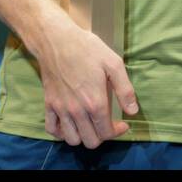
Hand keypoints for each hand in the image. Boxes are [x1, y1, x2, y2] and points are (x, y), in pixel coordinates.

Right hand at [34, 11, 139, 147]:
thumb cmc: (88, 49)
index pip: (106, 132)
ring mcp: (61, 109)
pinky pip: (52, 130)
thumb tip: (133, 111)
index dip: (118, 131)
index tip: (123, 123)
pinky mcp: (48, 105)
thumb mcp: (114, 64)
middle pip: (90, 141)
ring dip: (83, 137)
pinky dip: (62, 133)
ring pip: (72, 139)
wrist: (57, 40)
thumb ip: (125, 90)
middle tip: (108, 123)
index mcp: (95, 102)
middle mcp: (77, 111)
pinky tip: (71, 124)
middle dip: (102, 136)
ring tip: (91, 124)